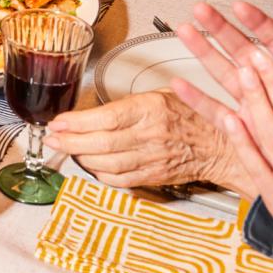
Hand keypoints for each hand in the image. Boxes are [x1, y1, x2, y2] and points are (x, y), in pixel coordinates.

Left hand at [46, 89, 254, 197]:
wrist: (220, 144)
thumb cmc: (193, 114)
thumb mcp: (163, 93)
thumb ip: (131, 102)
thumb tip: (94, 109)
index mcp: (152, 109)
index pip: (106, 117)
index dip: (77, 122)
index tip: (58, 122)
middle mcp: (150, 135)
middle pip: (100, 144)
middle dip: (70, 141)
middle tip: (52, 137)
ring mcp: (152, 159)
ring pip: (106, 164)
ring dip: (80, 157)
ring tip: (65, 148)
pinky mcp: (153, 176)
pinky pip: (119, 179)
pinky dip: (99, 173)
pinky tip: (89, 164)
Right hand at [170, 0, 272, 135]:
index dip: (256, 22)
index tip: (240, 6)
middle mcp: (271, 85)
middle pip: (242, 49)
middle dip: (220, 27)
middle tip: (201, 9)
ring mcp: (255, 105)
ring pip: (225, 74)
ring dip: (204, 52)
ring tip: (186, 31)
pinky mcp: (245, 129)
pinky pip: (217, 114)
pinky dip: (197, 101)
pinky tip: (181, 85)